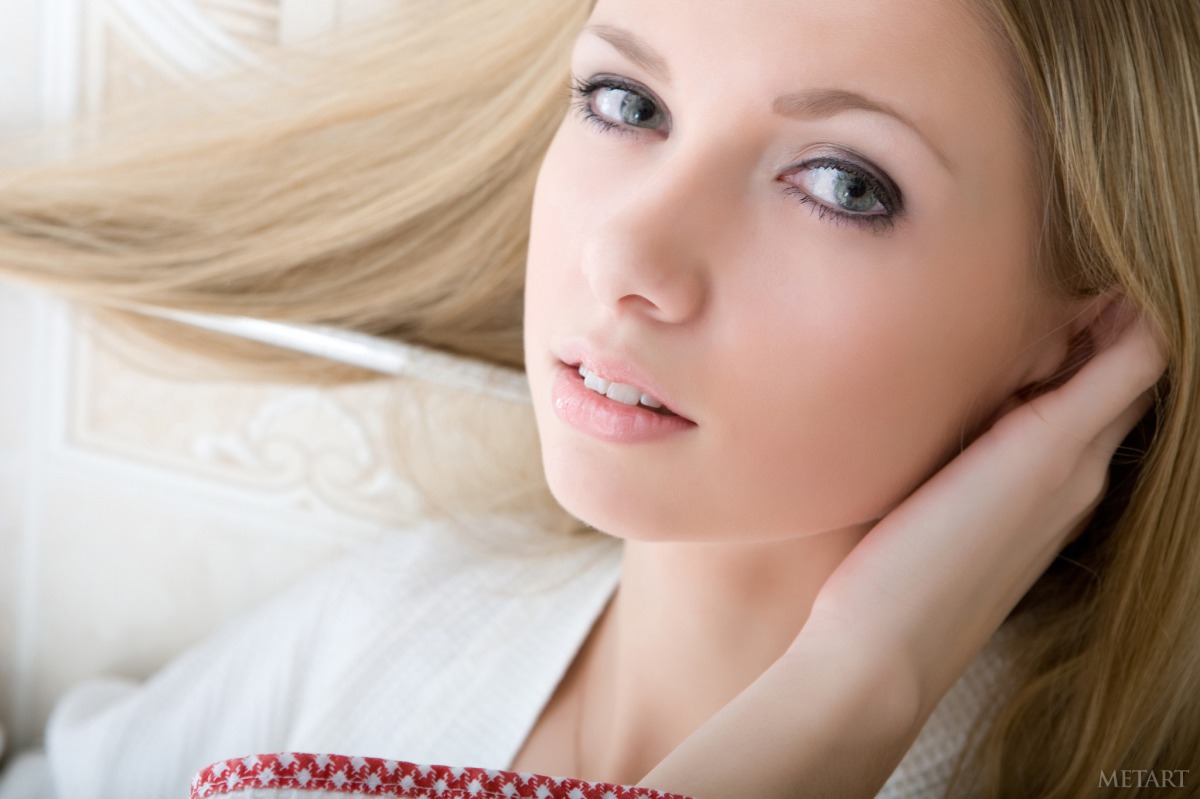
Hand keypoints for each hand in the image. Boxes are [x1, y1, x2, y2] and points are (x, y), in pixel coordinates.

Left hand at [642, 302, 1166, 798]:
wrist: (882, 653)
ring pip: (1129, 363)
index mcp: (1045, 492)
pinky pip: (1128, 357)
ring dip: (1112, 313)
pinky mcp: (1053, 445)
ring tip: (1082, 261)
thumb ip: (940, 469)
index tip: (1049, 302)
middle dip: (1106, 321)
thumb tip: (923, 425)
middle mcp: (1077, 476)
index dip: (1084, 347)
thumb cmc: (883, 586)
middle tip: (1077, 267)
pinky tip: (1103, 275)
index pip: (1091, 401)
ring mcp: (1074, 462)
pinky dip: (1127, 315)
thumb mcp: (919, 513)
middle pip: (1121, 376)